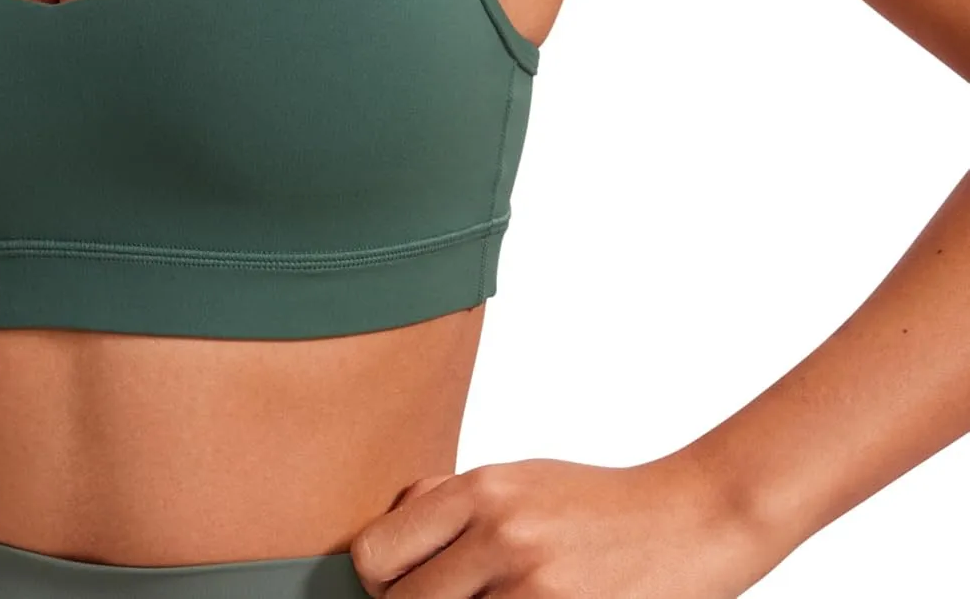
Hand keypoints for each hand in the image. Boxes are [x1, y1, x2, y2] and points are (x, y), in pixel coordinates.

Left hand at [348, 452, 779, 596]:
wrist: (690, 522)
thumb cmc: (595, 506)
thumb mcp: (516, 479)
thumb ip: (447, 504)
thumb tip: (381, 544)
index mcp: (480, 491)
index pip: (376, 555)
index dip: (381, 580)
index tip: (401, 586)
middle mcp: (502, 536)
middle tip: (454, 598)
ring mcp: (535, 590)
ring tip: (494, 597)